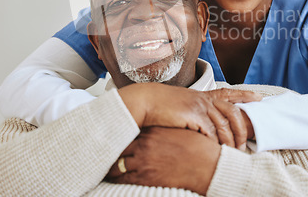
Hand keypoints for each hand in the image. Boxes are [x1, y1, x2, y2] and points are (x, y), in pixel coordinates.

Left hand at [106, 127, 220, 195]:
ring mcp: (143, 161)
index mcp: (152, 130)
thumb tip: (156, 128)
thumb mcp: (179, 130)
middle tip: (101, 151)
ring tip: (103, 167)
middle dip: (111, 149)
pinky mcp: (145, 176)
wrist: (207, 164)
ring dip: (110, 166)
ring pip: (117, 163)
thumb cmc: (196, 147)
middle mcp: (144, 144)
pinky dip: (115, 178)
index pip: (128, 130)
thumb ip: (164, 129)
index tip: (113, 135)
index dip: (119, 134)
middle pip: (119, 146)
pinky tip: (112, 178)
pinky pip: (123, 178)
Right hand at [118, 83, 260, 147]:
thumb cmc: (160, 105)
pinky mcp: (193, 116)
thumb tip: (204, 123)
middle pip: (233, 112)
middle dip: (242, 129)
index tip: (259, 97)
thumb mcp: (181, 103)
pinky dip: (216, 143)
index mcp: (202, 95)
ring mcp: (199, 106)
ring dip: (230, 141)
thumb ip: (195, 109)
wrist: (145, 101)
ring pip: (224, 125)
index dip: (245, 95)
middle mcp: (204, 99)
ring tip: (233, 153)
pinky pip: (211, 132)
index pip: (229, 92)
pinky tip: (216, 150)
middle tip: (245, 144)